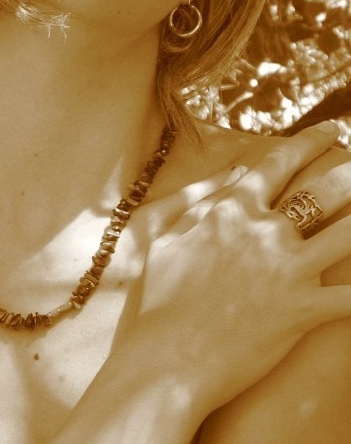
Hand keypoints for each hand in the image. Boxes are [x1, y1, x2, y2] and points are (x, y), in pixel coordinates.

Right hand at [131, 121, 350, 413]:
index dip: (309, 143)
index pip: (278, 163)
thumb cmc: (158, 297)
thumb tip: (234, 170)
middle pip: (322, 192)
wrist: (168, 356)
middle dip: (350, 174)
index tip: (330, 132)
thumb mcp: (162, 234)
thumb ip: (197, 197)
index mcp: (232, 209)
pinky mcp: (303, 311)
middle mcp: (265, 231)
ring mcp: (287, 270)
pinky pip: (350, 297)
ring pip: (346, 236)